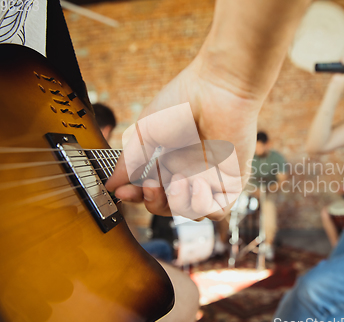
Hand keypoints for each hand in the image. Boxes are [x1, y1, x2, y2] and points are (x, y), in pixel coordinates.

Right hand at [106, 56, 261, 220]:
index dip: (136, 196)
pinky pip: (218, 210)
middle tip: (150, 185)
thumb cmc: (184, 100)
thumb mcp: (146, 131)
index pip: (152, 190)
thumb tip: (111, 184)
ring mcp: (212, 177)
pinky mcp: (232, 181)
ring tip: (179, 180)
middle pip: (169, 206)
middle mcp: (191, 171)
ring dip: (180, 203)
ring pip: (193, 213)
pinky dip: (203, 205)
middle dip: (154, 203)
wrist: (218, 88)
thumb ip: (129, 160)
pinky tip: (198, 183)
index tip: (122, 193)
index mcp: (171, 160)